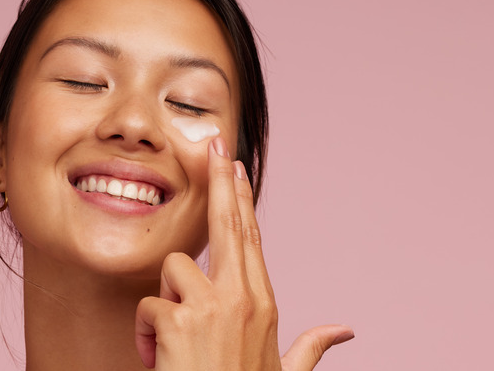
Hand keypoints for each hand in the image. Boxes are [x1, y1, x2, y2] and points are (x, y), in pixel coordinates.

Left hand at [135, 137, 352, 369]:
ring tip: (173, 341)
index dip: (242, 198)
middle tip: (213, 143)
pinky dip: (147, 332)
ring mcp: (211, 307)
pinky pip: (150, 306)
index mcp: (263, 302)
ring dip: (166, 301)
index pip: (251, 236)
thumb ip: (313, 346)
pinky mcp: (180, 320)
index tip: (236, 167)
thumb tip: (345, 330)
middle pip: (228, 223)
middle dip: (220, 180)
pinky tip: (159, 357)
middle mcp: (242, 297)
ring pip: (174, 269)